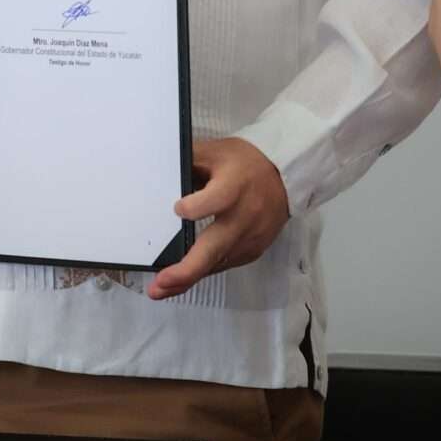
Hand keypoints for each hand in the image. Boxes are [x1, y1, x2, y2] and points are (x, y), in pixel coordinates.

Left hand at [148, 137, 290, 299]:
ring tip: (161, 289)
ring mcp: (250, 239)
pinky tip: (183, 278)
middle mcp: (244, 217)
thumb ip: (187, 161)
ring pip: (217, 263)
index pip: (218, 199)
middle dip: (186, 270)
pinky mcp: (252, 251)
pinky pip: (223, 264)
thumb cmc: (244, 163)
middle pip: (215, 247)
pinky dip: (203, 271)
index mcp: (234, 186)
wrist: (285, 178)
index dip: (197, 207)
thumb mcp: (215, 151)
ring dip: (188, 278)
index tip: (177, 209)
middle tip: (159, 284)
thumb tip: (155, 172)